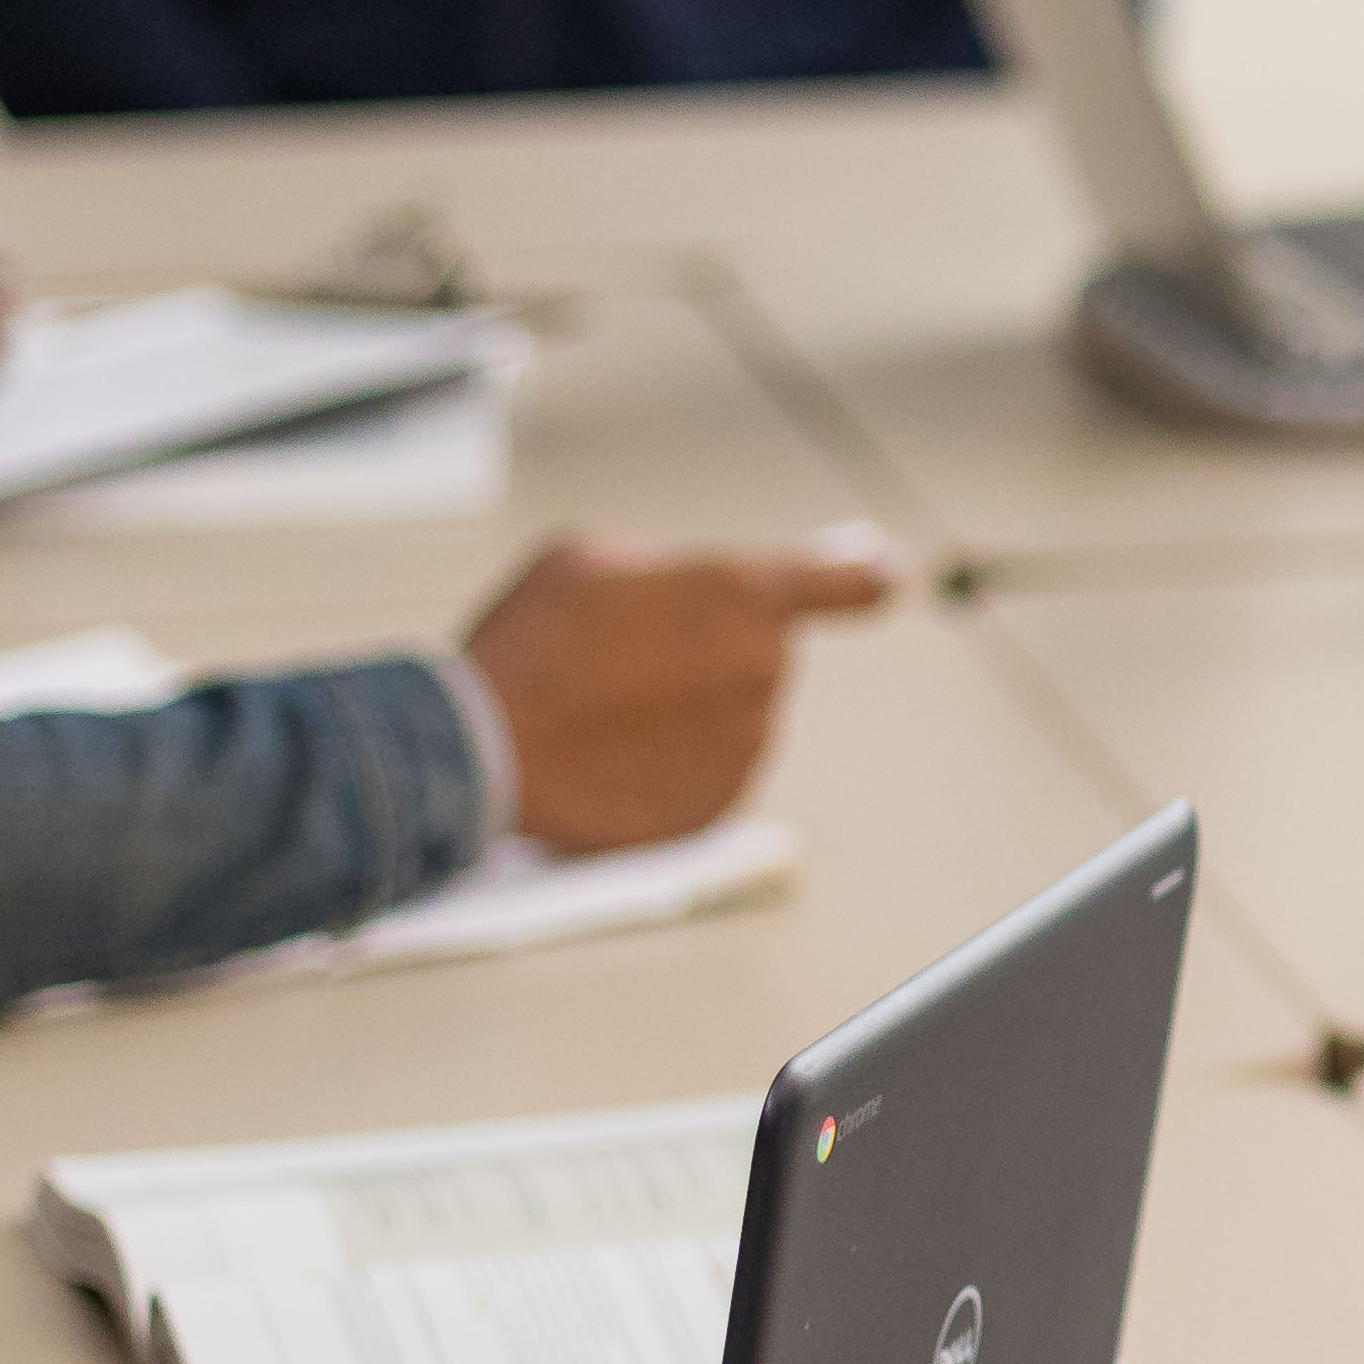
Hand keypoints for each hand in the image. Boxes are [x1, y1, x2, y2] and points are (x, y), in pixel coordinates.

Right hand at [458, 536, 891, 852]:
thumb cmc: (532, 643)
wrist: (485, 750)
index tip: (878, 579)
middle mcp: (763, 672)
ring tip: (604, 708)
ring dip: (687, 709)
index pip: (848, 584)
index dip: (861, 578)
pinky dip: (672, 763)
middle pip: (759, 653)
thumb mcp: (592, 557)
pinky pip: (710, 770)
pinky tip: (611, 753)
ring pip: (734, 715)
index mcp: (743, 594)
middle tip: (627, 657)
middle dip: (709, 650)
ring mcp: (747, 745)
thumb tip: (693, 587)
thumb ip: (671, 567)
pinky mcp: (720, 805)